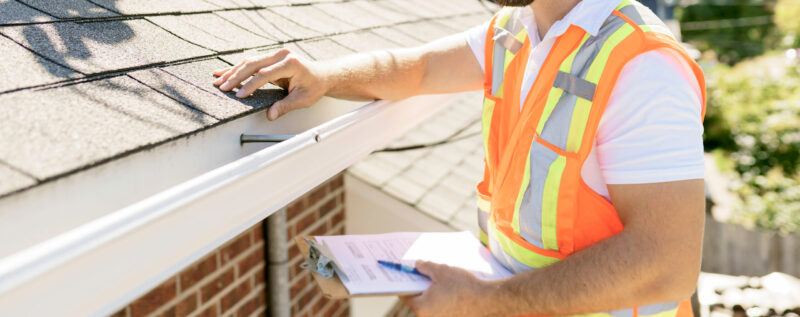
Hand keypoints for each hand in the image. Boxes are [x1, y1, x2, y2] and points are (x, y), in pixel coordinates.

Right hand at [212, 48, 328, 120]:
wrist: (322, 76)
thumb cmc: (314, 87)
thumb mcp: (303, 99)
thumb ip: (285, 106)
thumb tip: (270, 115)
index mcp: (291, 63)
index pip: (265, 74)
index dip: (251, 85)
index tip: (240, 95)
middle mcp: (282, 55)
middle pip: (253, 64)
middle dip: (236, 76)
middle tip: (222, 87)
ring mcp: (276, 54)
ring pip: (250, 61)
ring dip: (233, 71)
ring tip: (218, 81)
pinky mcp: (271, 57)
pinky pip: (252, 62)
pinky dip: (238, 68)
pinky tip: (224, 72)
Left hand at [399, 261, 491, 316]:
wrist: (489, 301)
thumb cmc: (463, 287)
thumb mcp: (441, 270)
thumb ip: (425, 267)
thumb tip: (417, 265)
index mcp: (421, 308)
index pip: (405, 295)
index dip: (406, 282)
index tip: (407, 274)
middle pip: (419, 300)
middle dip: (421, 286)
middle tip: (424, 273)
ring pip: (432, 304)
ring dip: (433, 293)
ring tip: (441, 280)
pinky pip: (442, 308)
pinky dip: (444, 299)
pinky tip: (451, 289)